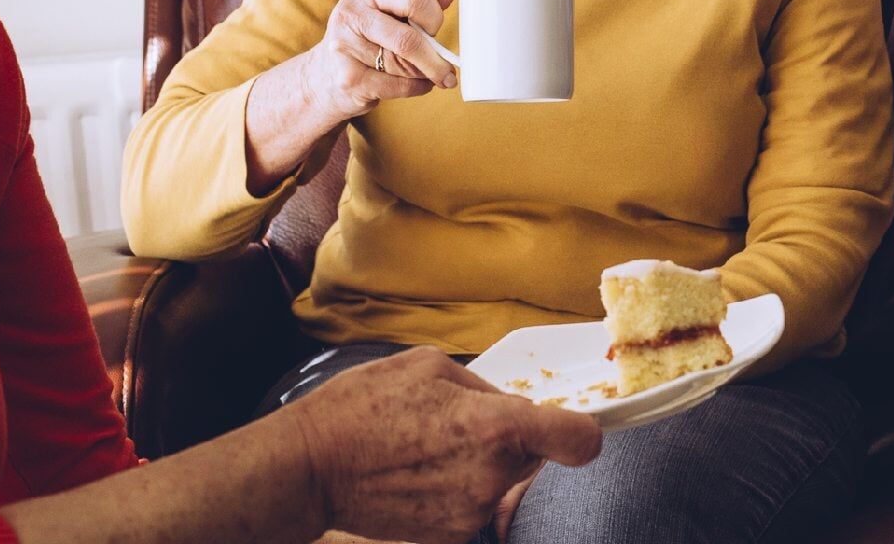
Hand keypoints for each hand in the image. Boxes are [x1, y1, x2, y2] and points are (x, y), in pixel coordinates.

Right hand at [285, 347, 601, 543]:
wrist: (310, 467)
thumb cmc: (363, 407)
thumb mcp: (429, 367)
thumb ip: (484, 387)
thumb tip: (511, 403)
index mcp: (495, 425)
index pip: (578, 439)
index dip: (583, 431)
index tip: (573, 426)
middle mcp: (491, 474)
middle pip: (534, 456)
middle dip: (512, 439)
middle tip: (460, 425)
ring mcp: (470, 512)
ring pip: (501, 480)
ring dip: (481, 465)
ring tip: (429, 448)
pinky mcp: (449, 536)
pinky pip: (473, 506)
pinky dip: (457, 490)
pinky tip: (420, 473)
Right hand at [296, 0, 461, 128]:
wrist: (325, 76)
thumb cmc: (370, 36)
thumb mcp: (390, 9)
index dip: (433, 16)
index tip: (434, 29)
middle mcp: (351, 14)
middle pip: (408, 39)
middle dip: (434, 58)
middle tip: (447, 66)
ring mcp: (345, 47)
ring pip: (404, 66)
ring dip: (424, 74)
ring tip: (424, 72)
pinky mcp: (347, 79)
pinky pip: (398, 86)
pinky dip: (416, 88)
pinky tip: (414, 83)